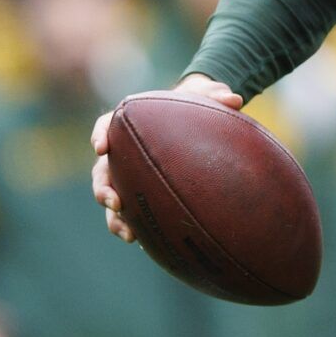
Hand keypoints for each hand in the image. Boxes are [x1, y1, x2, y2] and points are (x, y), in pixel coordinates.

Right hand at [92, 74, 240, 242]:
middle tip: (114, 201)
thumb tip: (236, 99)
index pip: (107, 125)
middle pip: (102, 170)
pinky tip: (140, 240)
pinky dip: (131, 225)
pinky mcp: (141, 191)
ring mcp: (129, 173)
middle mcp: (123, 151)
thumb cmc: (195, 105)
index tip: (101, 146)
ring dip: (114, 216)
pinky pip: (131, 211)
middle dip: (103, 188)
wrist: (196, 121)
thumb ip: (215, 96)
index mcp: (130, 123)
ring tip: (127, 232)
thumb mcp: (205, 97)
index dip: (100, 135)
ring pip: (111, 196)